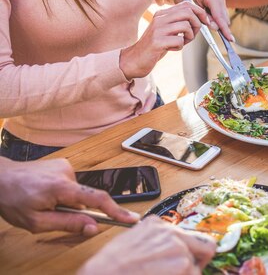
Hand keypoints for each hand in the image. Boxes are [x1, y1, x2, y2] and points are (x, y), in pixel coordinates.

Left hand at [0, 158, 138, 234]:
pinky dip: (63, 193)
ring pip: (77, 193)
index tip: (131, 219)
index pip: (98, 199)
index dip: (116, 211)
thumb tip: (93, 227)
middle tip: (55, 218)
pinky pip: (71, 185)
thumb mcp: (36, 221)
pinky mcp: (62, 165)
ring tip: (44, 203)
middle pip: (87, 198)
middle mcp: (68, 172)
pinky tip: (45, 193)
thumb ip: (68, 224)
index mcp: (62, 187)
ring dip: (67, 202)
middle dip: (78, 212)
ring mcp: (65, 166)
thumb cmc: (12, 199)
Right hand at [78, 216, 215, 274]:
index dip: (191, 251)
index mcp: (157, 225)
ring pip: (196, 268)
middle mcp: (171, 232)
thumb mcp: (131, 242)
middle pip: (206, 246)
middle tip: (186, 271)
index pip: (188, 236)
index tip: (190, 260)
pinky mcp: (182, 265)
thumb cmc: (109, 267)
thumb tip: (164, 252)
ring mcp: (179, 248)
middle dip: (200, 261)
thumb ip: (154, 242)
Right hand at [120, 1, 210, 79]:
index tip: (204, 21)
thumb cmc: (154, 46)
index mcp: (162, 14)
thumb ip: (179, 23)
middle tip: (192, 35)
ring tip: (182, 42)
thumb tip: (200, 20)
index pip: (186, 4)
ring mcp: (158, 30)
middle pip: (188, 12)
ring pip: (185, 26)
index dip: (199, 12)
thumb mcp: (167, 31)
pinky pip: (179, 41)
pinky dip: (180, 46)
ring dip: (189, 36)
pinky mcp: (157, 42)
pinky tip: (172, 49)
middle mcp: (160, 18)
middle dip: (197, 24)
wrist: (134, 60)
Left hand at [165, 0, 233, 40]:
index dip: (225, 30)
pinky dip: (215, 20)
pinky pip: (220, 15)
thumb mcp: (191, 8)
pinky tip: (206, 18)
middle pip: (224, 19)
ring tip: (202, 20)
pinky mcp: (220, 2)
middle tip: (207, 28)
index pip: (220, 17)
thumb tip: (215, 27)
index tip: (230, 39)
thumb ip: (203, 18)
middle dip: (219, 27)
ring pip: (223, 18)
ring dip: (216, 24)